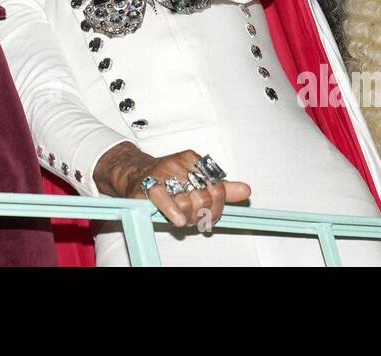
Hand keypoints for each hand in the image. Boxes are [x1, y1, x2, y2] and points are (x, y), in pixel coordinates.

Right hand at [95, 143, 250, 228]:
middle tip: (196, 218)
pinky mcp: (148, 185)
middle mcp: (179, 164)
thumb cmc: (167, 178)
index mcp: (193, 160)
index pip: (217, 185)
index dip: (218, 205)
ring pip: (186, 201)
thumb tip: (246, 191)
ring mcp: (163, 173)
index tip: (212, 214)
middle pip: (203, 195)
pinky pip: (164, 199)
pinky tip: (178, 220)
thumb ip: (221, 188)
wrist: (134, 173)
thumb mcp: (196, 180)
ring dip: (187, 216)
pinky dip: (172, 211)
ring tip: (182, 218)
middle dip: (202, 213)